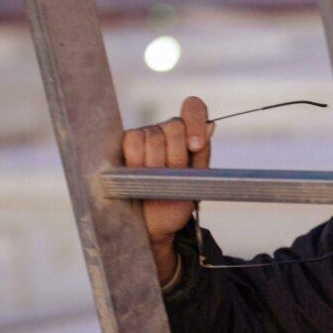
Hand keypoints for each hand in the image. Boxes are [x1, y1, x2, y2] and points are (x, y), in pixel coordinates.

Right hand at [122, 96, 212, 282]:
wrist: (153, 224)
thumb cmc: (176, 200)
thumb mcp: (196, 180)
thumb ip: (202, 153)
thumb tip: (210, 125)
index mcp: (188, 135)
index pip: (193, 108)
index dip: (195, 120)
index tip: (196, 145)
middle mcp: (166, 131)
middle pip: (173, 126)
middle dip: (176, 155)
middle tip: (171, 175)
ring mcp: (144, 136)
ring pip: (152, 134)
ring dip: (155, 162)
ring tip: (154, 179)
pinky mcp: (122, 146)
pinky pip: (131, 140)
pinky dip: (136, 159)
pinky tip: (138, 173)